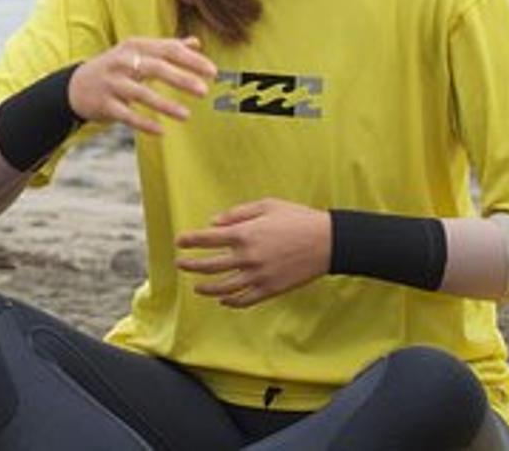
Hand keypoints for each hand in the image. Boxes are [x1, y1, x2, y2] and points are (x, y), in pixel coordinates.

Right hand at [67, 37, 216, 135]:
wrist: (75, 86)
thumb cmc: (116, 68)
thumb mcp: (137, 52)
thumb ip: (166, 47)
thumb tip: (196, 43)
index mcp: (134, 46)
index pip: (167, 49)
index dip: (191, 60)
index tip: (213, 72)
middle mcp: (122, 62)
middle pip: (155, 67)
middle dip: (180, 78)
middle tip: (204, 90)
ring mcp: (112, 83)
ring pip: (140, 93)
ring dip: (164, 104)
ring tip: (186, 115)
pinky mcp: (104, 104)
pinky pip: (126, 115)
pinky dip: (143, 123)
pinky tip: (161, 131)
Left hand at [175, 198, 330, 306]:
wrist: (328, 242)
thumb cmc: (297, 218)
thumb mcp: (266, 206)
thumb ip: (237, 214)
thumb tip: (213, 223)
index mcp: (243, 234)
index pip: (206, 239)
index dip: (189, 241)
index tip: (179, 242)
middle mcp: (247, 257)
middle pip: (209, 266)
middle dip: (190, 266)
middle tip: (180, 264)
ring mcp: (259, 276)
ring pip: (224, 287)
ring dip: (206, 288)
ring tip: (197, 287)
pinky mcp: (272, 289)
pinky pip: (246, 300)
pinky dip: (232, 302)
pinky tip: (223, 301)